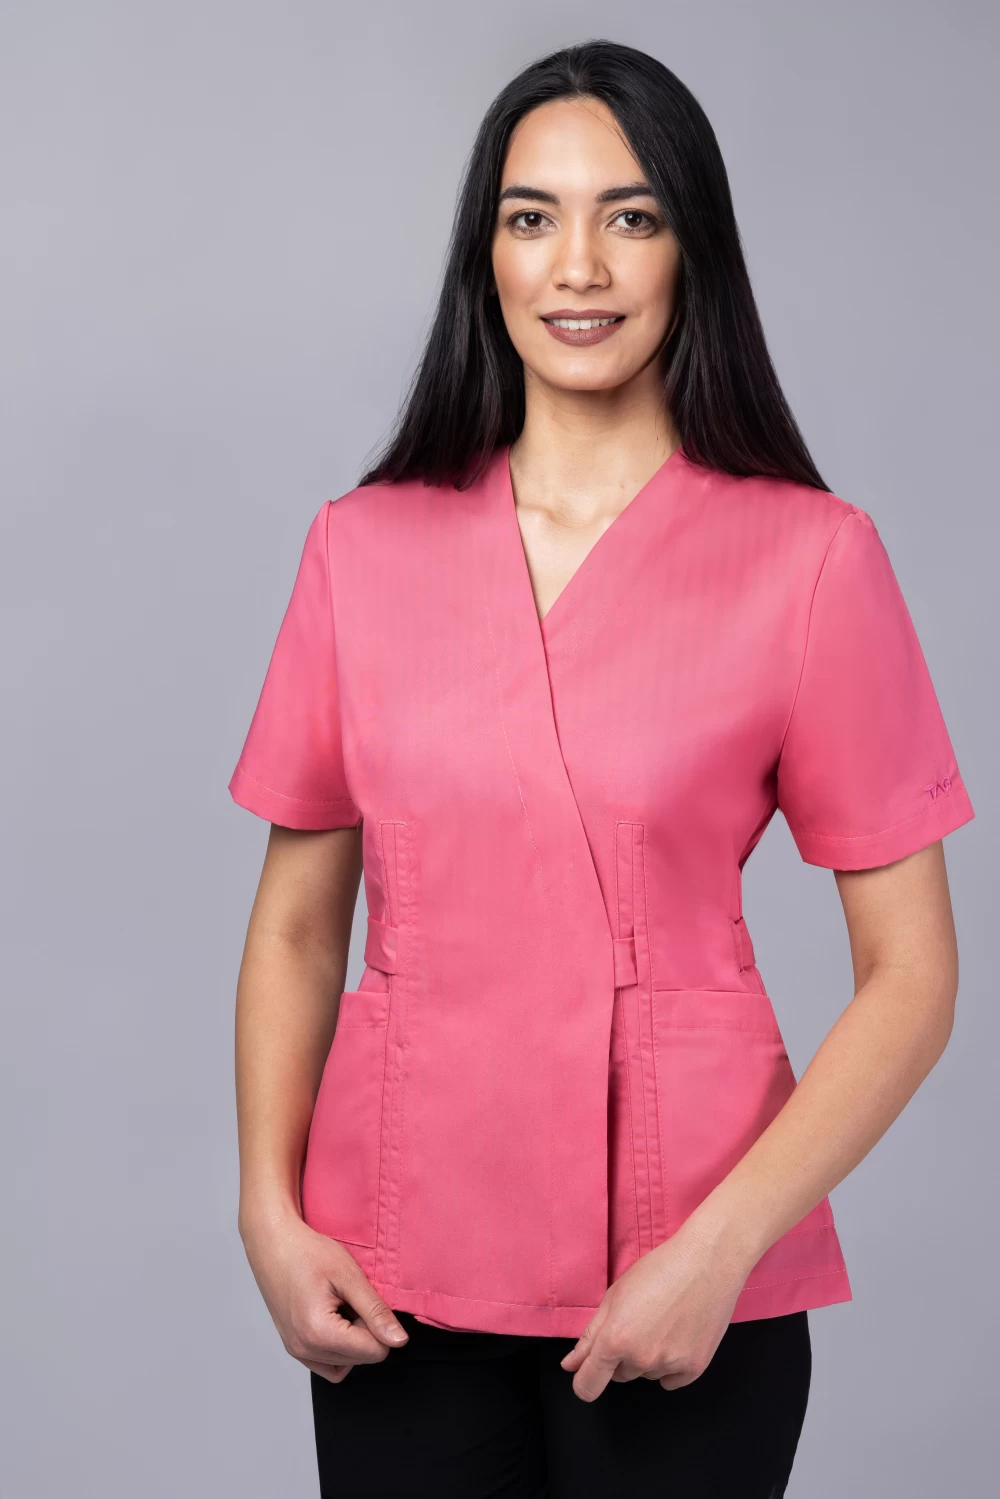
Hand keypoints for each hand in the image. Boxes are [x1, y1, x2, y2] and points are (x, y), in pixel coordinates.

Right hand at [240, 1207, 408, 1382]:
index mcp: (319, 1333)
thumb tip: (399, 1341)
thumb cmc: (308, 1252)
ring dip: (353, 1339)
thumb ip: (376, 1311)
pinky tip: (336, 1320)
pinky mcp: (294, 1348)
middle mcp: (305, 1349)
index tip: (366, 1299)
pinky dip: (338, 1349)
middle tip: (351, 1298)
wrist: (273, 1243)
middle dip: (366, 1331)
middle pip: (360, 1359)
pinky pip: (327, 1364)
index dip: (380, 1325)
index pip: (374, 1353)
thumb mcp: (349, 1276)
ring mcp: (296, 1351)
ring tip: (342, 1305)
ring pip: (346, 1363)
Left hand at [559, 1214, 753, 1400]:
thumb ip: (590, 1335)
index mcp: (615, 1339)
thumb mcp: (615, 1295)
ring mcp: (669, 1365)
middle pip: (619, 1375)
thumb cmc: (660, 1270)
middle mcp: (641, 1358)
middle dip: (621, 1356)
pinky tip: (678, 1335)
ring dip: (648, 1357)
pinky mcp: (694, 1369)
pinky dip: (670, 1365)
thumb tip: (571, 1365)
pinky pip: (670, 1380)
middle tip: (639, 1322)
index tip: (589, 1371)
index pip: (587, 1386)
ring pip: (646, 1374)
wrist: (708, 1262)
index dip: (584, 1380)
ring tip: (663, 1321)